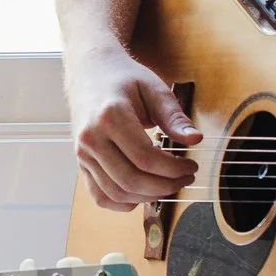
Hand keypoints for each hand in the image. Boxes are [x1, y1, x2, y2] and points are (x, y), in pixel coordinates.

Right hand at [69, 48, 201, 209]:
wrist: (89, 72)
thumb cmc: (123, 79)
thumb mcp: (154, 89)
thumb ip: (174, 117)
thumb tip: (194, 140)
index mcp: (110, 117)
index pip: (145, 158)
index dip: (173, 169)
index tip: (191, 166)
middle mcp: (91, 138)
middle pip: (130, 179)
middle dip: (164, 186)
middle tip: (184, 178)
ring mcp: (83, 154)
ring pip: (116, 192)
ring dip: (147, 196)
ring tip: (167, 185)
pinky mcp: (81, 163)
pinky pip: (100, 196)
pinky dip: (122, 203)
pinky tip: (142, 194)